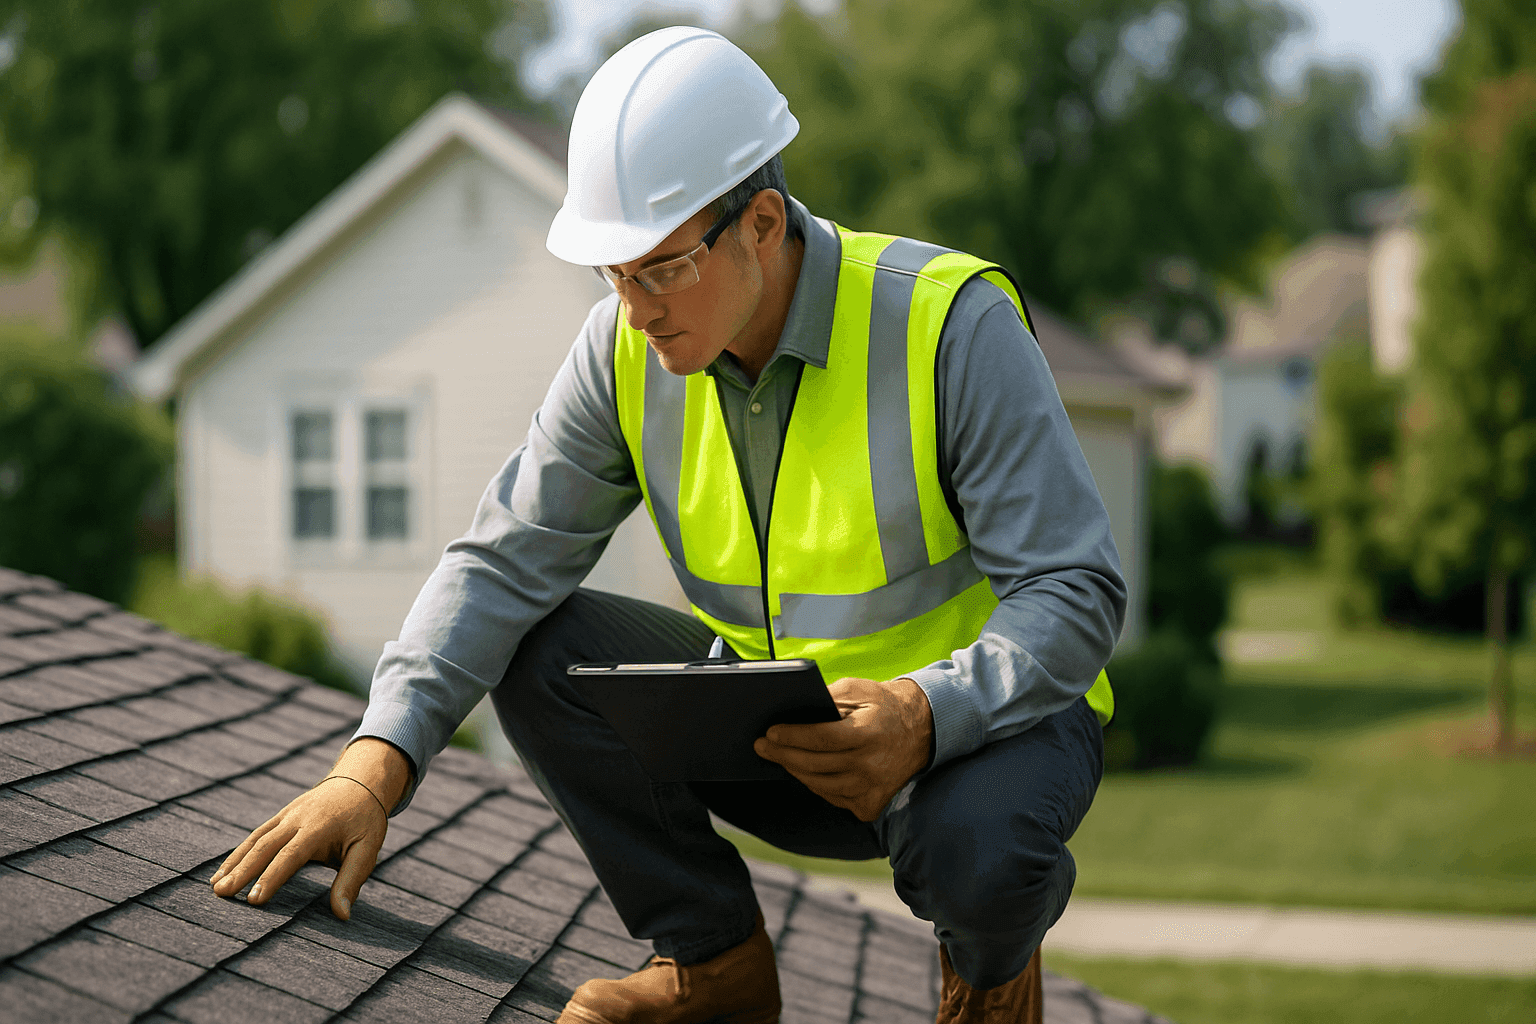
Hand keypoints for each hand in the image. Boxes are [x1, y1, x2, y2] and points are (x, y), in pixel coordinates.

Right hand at [210, 738, 409, 919]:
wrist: (361, 782)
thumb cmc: (365, 821)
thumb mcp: (367, 849)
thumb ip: (351, 881)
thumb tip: (342, 916)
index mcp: (318, 828)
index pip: (290, 856)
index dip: (271, 878)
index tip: (253, 900)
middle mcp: (297, 819)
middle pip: (264, 846)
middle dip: (242, 871)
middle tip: (222, 895)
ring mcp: (287, 814)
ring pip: (255, 839)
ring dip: (234, 862)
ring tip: (216, 887)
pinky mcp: (282, 815)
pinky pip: (257, 834)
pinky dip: (239, 852)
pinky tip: (224, 870)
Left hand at [753, 676, 933, 821]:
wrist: (923, 730)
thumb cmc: (884, 705)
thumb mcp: (857, 689)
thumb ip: (826, 699)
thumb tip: (792, 711)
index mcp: (869, 733)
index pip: (821, 739)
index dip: (792, 737)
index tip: (770, 733)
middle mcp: (871, 765)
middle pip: (815, 765)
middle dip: (783, 755)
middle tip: (762, 746)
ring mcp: (872, 789)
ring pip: (821, 786)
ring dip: (795, 771)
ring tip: (780, 758)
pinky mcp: (872, 804)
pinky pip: (834, 798)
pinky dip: (817, 786)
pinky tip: (806, 772)